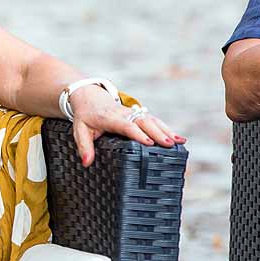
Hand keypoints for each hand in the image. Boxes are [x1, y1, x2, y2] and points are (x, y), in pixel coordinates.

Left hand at [69, 86, 186, 167]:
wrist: (89, 97)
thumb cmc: (86, 116)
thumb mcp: (80, 130)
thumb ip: (84, 146)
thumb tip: (86, 162)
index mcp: (110, 118)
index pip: (125, 125)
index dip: (137, 133)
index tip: (149, 142)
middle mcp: (124, 114)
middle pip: (143, 122)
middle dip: (157, 132)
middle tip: (170, 144)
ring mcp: (133, 113)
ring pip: (152, 120)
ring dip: (166, 130)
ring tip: (179, 142)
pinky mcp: (139, 115)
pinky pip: (154, 121)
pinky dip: (166, 129)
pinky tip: (178, 139)